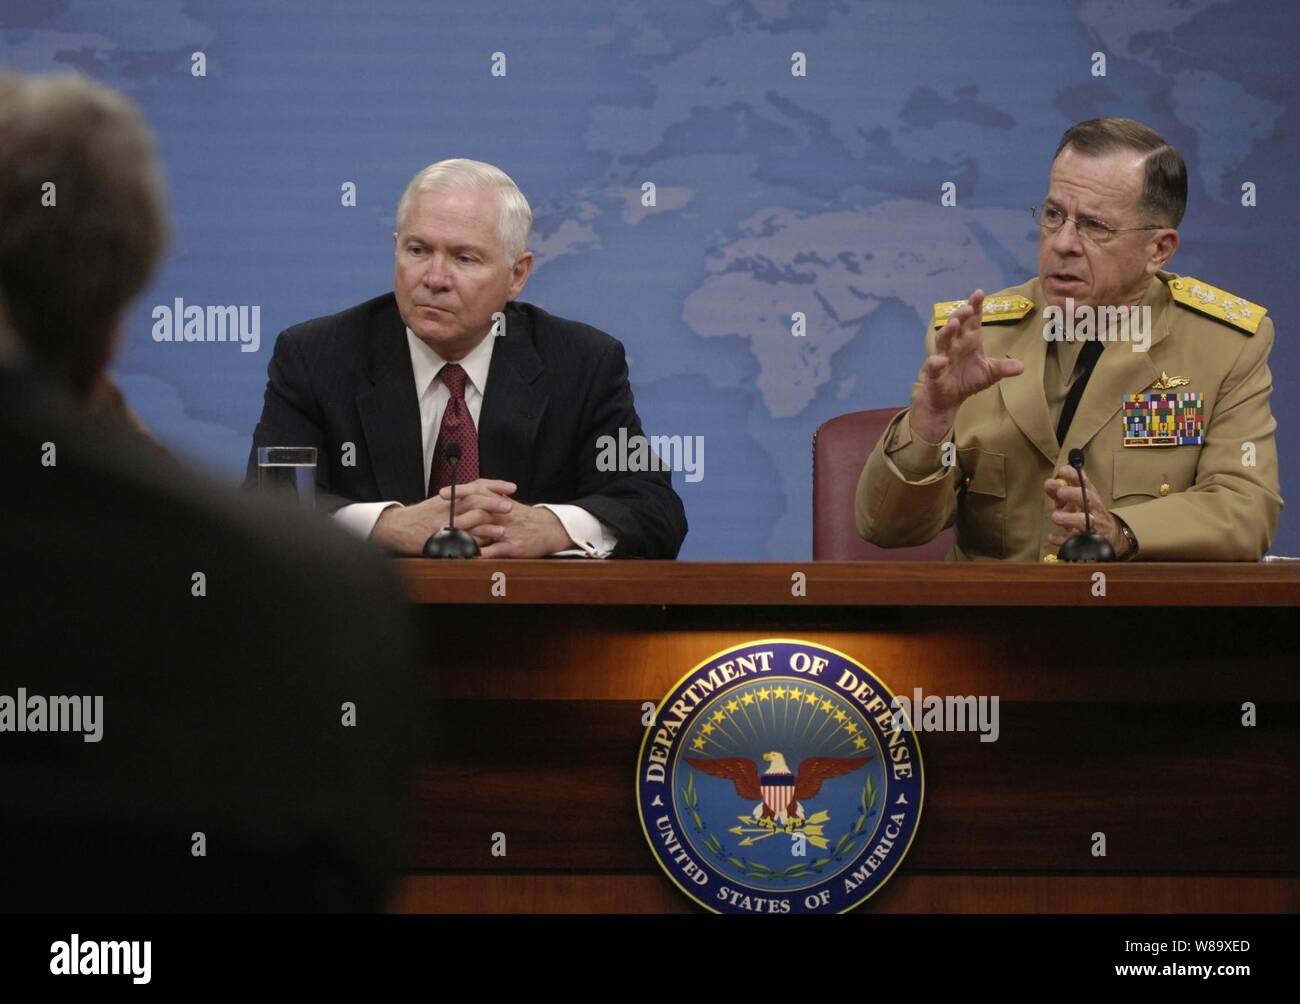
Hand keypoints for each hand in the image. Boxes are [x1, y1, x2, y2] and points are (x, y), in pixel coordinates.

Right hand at [371, 482, 515, 555]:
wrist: (397, 528)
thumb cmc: (419, 516)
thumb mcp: (438, 502)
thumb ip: (458, 498)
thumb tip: (480, 493)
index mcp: (449, 496)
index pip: (476, 486)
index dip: (495, 486)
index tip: (511, 487)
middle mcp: (447, 507)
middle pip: (473, 501)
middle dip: (494, 503)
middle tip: (511, 505)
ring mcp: (442, 524)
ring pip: (468, 522)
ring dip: (487, 527)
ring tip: (503, 530)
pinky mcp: (439, 540)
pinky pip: (458, 542)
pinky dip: (472, 545)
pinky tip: (484, 548)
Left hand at [436, 484, 574, 557]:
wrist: (551, 529)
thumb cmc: (526, 517)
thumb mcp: (508, 503)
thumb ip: (489, 496)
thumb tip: (466, 495)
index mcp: (501, 501)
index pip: (478, 491)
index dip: (459, 492)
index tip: (441, 494)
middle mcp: (503, 514)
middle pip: (477, 512)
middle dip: (457, 517)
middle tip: (440, 522)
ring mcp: (508, 531)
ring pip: (484, 531)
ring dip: (465, 536)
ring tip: (448, 540)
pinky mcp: (514, 547)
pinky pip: (494, 551)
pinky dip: (480, 554)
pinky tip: (467, 557)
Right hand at [912, 289, 1025, 440]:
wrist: (948, 399)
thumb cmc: (967, 380)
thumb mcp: (990, 374)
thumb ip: (1003, 367)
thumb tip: (1022, 366)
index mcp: (969, 341)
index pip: (972, 320)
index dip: (975, 306)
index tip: (979, 293)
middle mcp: (954, 345)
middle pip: (956, 325)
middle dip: (960, 315)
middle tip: (968, 308)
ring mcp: (942, 357)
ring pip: (942, 340)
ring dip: (947, 331)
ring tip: (953, 323)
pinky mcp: (934, 373)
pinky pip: (932, 365)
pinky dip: (935, 362)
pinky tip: (941, 361)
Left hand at [1044, 465, 1131, 557]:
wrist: (1109, 535)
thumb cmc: (1087, 513)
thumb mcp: (1074, 502)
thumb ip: (1059, 493)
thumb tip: (1049, 483)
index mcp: (1089, 496)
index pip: (1083, 482)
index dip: (1073, 475)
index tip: (1062, 471)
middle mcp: (1092, 508)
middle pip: (1087, 499)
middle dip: (1073, 494)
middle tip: (1060, 492)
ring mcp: (1092, 525)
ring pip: (1083, 521)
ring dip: (1069, 518)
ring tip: (1055, 516)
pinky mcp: (1089, 541)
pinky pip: (1075, 541)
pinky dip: (1062, 539)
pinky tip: (1052, 537)